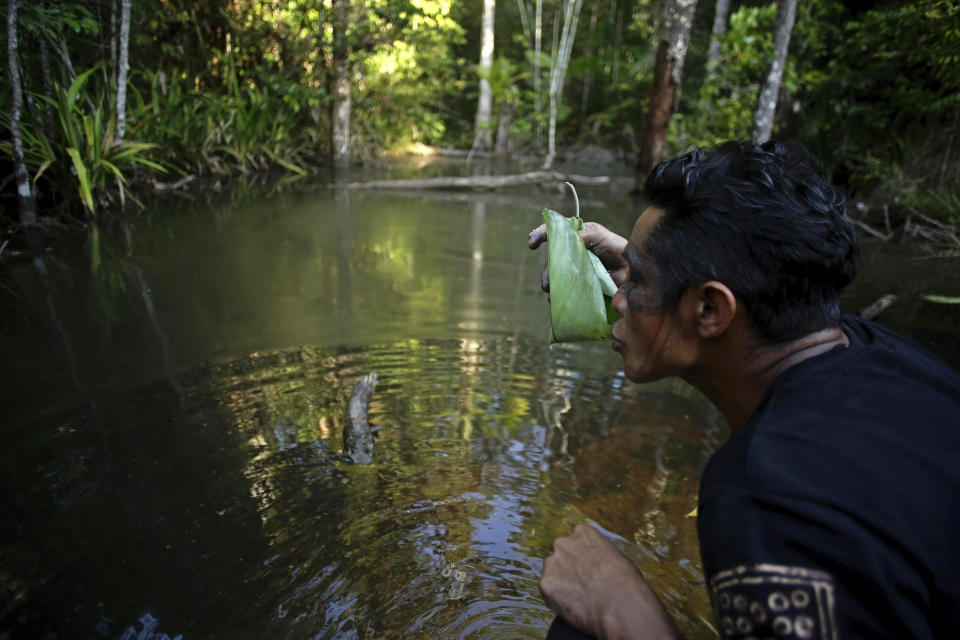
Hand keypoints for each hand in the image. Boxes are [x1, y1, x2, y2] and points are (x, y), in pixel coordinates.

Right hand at [528, 222, 629, 293]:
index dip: (539, 235)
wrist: (630, 269)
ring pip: (555, 275)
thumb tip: (565, 243)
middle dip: (547, 270)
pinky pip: (563, 288)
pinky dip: (558, 294)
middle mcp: (571, 251)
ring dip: (550, 284)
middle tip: (547, 282)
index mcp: (574, 235)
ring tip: (551, 292)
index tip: (532, 244)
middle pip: (551, 258)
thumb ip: (580, 235)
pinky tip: (557, 300)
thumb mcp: (598, 235)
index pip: (552, 232)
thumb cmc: (615, 247)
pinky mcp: (578, 283)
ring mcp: (574, 268)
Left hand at [540, 524, 679, 639]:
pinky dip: (557, 600)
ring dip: (561, 583)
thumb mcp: (617, 557)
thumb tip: (598, 564)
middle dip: (568, 568)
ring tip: (579, 598)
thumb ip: (599, 554)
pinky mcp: (546, 584)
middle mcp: (563, 543)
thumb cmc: (626, 583)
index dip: (582, 557)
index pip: (576, 541)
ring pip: (552, 573)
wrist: (620, 605)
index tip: (589, 569)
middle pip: (561, 555)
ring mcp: (552, 563)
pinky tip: (573, 606)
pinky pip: (549, 592)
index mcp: (582, 533)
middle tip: (582, 585)